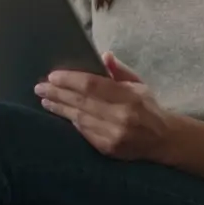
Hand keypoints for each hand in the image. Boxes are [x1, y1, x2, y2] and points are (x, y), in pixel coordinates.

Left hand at [35, 52, 175, 161]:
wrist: (164, 140)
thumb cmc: (149, 107)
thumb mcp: (139, 83)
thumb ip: (119, 70)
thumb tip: (104, 55)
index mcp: (129, 96)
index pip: (92, 85)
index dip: (70, 80)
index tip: (53, 76)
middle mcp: (121, 117)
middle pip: (81, 102)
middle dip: (57, 93)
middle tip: (39, 87)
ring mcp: (114, 135)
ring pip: (79, 118)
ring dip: (60, 108)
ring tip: (45, 100)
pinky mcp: (108, 149)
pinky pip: (84, 133)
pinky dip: (72, 122)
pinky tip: (62, 113)